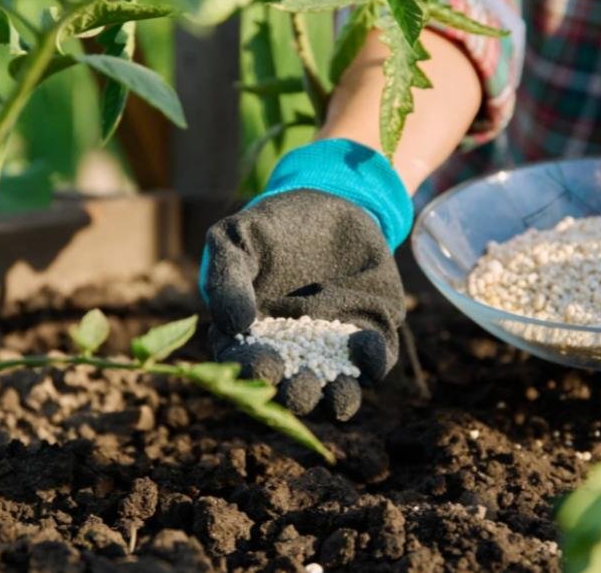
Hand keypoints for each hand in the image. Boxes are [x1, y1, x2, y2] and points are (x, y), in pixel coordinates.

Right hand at [202, 189, 405, 419]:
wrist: (326, 201)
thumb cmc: (270, 225)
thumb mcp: (235, 239)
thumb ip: (226, 279)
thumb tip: (235, 323)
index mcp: (250, 339)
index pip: (247, 367)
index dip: (255, 372)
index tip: (265, 364)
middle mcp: (292, 355)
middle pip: (292, 390)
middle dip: (297, 394)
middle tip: (300, 385)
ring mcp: (332, 351)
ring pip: (335, 391)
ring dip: (338, 398)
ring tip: (339, 392)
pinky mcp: (368, 337)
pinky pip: (374, 363)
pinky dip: (373, 361)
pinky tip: (366, 344)